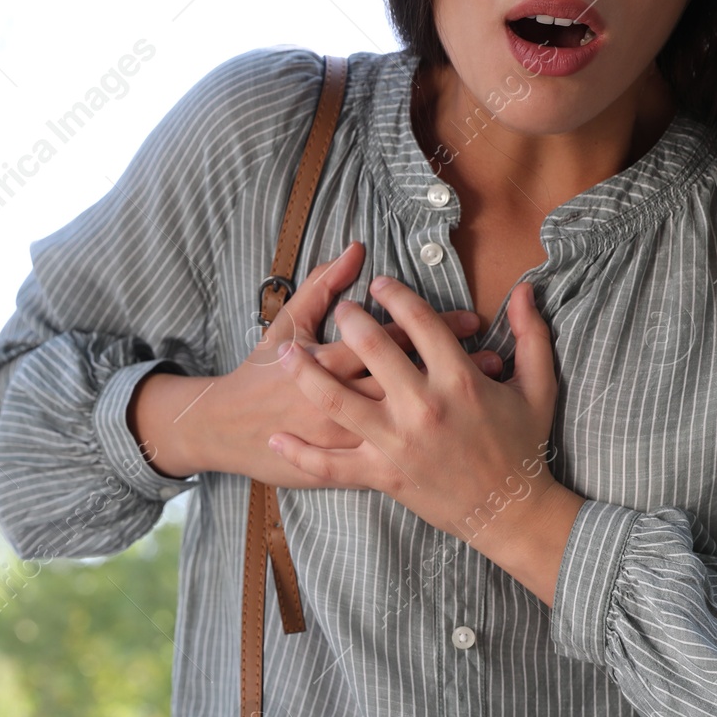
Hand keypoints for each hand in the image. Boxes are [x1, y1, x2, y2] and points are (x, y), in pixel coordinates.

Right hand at [129, 243, 499, 485]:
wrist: (224, 432)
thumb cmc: (258, 377)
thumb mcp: (285, 325)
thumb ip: (320, 287)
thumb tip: (355, 250)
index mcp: (328, 361)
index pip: (390, 338)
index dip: (434, 327)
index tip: (471, 318)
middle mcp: (344, 401)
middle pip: (410, 378)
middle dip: (453, 363)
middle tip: (491, 350)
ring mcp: (347, 438)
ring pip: (411, 418)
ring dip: (451, 400)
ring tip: (488, 385)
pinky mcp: (344, 466)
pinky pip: (396, 454)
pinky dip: (432, 442)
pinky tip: (463, 431)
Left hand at [268, 276, 580, 574]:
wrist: (511, 511)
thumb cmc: (523, 447)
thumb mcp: (538, 387)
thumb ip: (531, 334)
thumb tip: (524, 290)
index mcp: (458, 379)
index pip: (418, 322)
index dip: (395, 296)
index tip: (379, 285)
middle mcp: (422, 407)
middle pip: (372, 348)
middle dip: (349, 320)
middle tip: (339, 310)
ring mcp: (396, 442)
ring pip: (338, 400)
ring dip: (307, 373)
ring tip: (287, 352)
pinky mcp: (381, 475)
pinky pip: (331, 466)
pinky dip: (300, 455)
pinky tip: (276, 438)